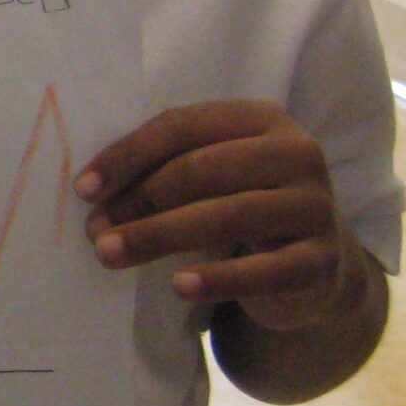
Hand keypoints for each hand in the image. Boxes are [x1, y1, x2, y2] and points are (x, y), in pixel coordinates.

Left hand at [75, 100, 353, 329]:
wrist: (316, 267)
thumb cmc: (245, 208)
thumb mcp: (215, 177)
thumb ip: (167, 167)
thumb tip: (92, 190)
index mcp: (262, 119)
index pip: (183, 125)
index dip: (128, 155)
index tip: (84, 189)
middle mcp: (296, 154)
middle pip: (200, 169)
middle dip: (139, 199)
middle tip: (95, 230)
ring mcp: (314, 206)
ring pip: (227, 215)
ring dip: (159, 236)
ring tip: (111, 254)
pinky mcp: (322, 260)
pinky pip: (265, 271)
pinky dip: (219, 279)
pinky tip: (178, 286)